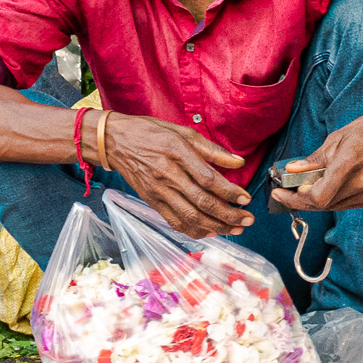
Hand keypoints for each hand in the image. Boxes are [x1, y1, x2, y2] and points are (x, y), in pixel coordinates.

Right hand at [105, 115, 253, 238]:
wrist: (115, 142)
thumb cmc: (149, 132)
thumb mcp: (181, 131)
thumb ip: (211, 149)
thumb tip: (238, 162)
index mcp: (176, 152)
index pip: (208, 178)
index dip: (229, 192)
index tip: (246, 198)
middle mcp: (167, 174)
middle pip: (202, 202)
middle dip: (229, 214)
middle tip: (247, 220)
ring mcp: (158, 191)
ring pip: (190, 217)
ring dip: (216, 226)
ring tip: (235, 229)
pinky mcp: (152, 202)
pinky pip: (175, 221)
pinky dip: (195, 230)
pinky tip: (211, 231)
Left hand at [271, 106, 362, 212]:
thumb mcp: (338, 137)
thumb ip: (315, 158)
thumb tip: (292, 171)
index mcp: (349, 163)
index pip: (317, 196)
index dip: (296, 197)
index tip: (280, 191)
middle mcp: (361, 184)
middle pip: (322, 205)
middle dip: (299, 199)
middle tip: (284, 191)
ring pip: (333, 206)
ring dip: (316, 199)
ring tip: (305, 186)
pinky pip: (346, 204)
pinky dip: (333, 198)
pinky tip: (329, 185)